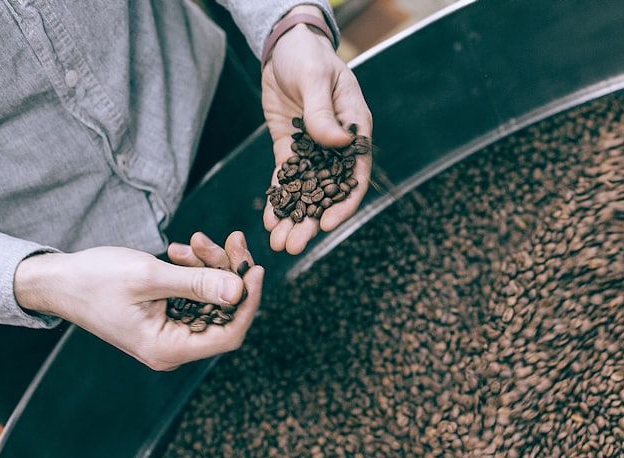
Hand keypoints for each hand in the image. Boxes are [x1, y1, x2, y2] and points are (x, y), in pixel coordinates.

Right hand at [13, 232, 263, 370]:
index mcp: (168, 349)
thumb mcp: (148, 277)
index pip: (229, 334)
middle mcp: (174, 346)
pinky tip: (180, 250)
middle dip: (230, 273)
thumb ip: (197, 284)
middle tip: (233, 239)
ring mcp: (172, 331)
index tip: (256, 269)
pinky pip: (195, 292)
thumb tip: (239, 290)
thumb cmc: (93, 280)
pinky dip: (194, 269)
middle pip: (225, 312)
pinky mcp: (169, 314)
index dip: (249, 302)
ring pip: (212, 297)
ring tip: (194, 240)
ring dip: (209, 265)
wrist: (57, 279)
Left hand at [261, 5, 372, 254]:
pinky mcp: (290, 149)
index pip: (355, 176)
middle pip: (328, 193)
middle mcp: (337, 147)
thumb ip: (324, 112)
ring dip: (294, 219)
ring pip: (306, 192)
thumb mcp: (316, 79)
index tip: (326, 224)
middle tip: (294, 246)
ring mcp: (313, 151)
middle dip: (311, 222)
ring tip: (279, 244)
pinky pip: (285, 179)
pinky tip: (269, 221)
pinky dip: (278, 201)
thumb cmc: (309, 56)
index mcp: (354, 131)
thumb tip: (336, 141)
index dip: (343, 204)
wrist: (284, 46)